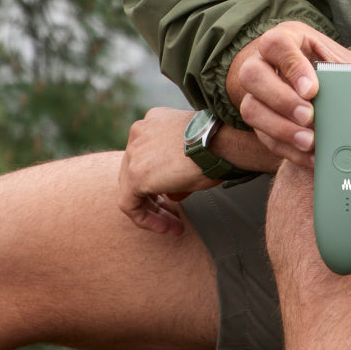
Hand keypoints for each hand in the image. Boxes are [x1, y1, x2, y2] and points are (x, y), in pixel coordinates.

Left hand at [117, 107, 220, 234]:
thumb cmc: (218, 144)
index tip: (175, 197)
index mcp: (154, 121)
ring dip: (154, 211)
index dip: (160, 180)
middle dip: (156, 198)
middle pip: (137, 171)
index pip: (148, 156)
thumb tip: (172, 193)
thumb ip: (177, 169)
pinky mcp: (134, 174)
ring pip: (133, 189)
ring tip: (174, 227)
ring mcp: (134, 152)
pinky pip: (130, 204)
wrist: (219, 142)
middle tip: (175, 214)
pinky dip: (145, 219)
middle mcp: (139, 132)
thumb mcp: (194, 151)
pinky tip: (166, 228)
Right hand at [226, 21, 350, 168]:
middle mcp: (265, 62)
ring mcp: (258, 93)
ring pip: (249, 107)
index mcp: (290, 39)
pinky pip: (261, 136)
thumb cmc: (347, 76)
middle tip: (309, 117)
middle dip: (280, 99)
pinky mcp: (260, 120)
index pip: (276, 43)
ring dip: (279, 128)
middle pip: (251, 74)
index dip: (290, 66)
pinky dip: (285, 148)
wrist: (335, 97)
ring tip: (310, 141)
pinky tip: (309, 154)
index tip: (312, 90)